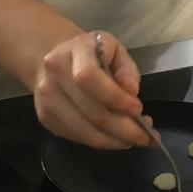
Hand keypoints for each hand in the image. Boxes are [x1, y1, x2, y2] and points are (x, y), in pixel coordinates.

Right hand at [32, 30, 152, 149]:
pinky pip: (78, 138)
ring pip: (86, 132)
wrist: (53, 58)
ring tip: (135, 140)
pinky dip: (102, 142)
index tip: (138, 109)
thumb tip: (131, 92)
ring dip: (115, 141)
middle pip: (92, 112)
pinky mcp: (46, 118)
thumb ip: (127, 69)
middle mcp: (55, 75)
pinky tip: (116, 138)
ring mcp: (47, 99)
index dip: (116, 98)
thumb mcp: (115, 49)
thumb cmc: (92, 53)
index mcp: (75, 50)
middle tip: (147, 136)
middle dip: (125, 129)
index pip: (90, 78)